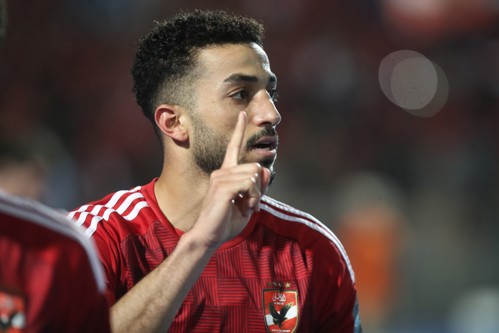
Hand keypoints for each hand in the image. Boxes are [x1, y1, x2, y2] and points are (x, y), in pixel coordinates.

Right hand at [189, 112, 270, 247]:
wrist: (210, 236)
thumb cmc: (227, 221)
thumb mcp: (248, 203)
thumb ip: (257, 187)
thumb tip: (263, 169)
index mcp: (226, 173)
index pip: (233, 147)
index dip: (239, 130)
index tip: (243, 113)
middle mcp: (222, 171)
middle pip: (255, 167)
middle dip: (259, 188)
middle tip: (250, 204)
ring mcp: (220, 177)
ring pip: (254, 175)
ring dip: (256, 194)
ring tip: (245, 207)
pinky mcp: (222, 186)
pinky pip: (249, 184)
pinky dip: (253, 197)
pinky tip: (244, 207)